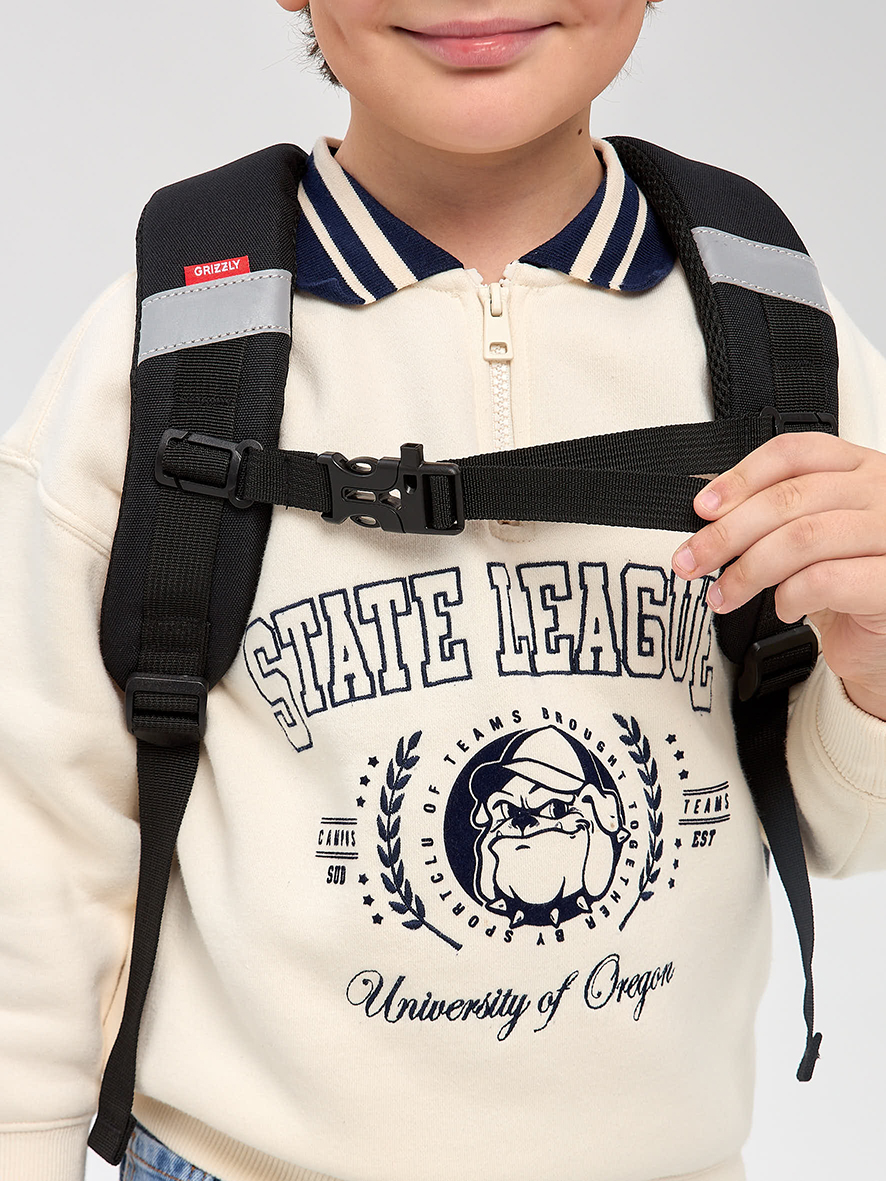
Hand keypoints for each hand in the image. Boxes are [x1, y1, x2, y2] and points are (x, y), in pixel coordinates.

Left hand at [669, 432, 885, 721]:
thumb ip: (771, 513)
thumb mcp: (808, 537)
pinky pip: (824, 579)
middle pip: (789, 497)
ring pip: (801, 538)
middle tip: (692, 561)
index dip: (740, 478)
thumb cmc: (851, 583)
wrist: (885, 640)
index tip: (702, 508)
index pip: (794, 453)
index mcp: (860, 469)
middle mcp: (881, 493)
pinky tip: (784, 607)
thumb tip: (708, 505)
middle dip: (728, 533)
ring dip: (748, 570)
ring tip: (725, 595)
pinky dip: (789, 596)